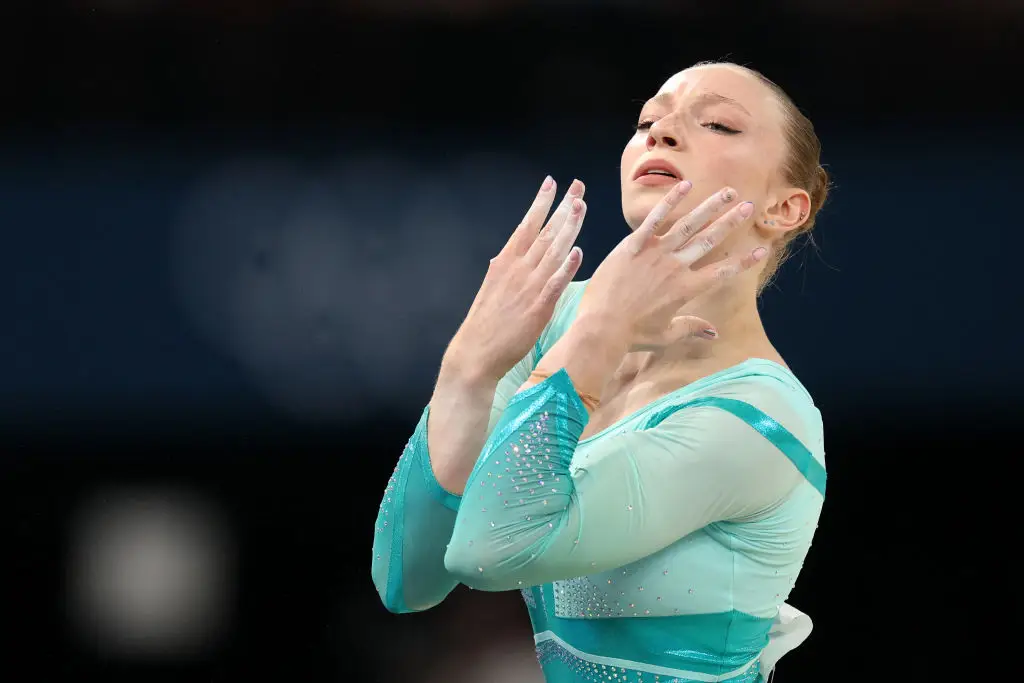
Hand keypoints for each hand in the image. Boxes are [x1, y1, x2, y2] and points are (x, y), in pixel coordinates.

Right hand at [444, 177, 586, 384]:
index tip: (552, 183)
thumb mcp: (492, 287)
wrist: (476, 352)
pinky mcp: (538, 307)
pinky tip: (578, 252)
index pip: (526, 225)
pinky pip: (555, 283)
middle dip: (562, 207)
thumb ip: (505, 270)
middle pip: (544, 232)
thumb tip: (508, 255)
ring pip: (553, 251)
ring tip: (581, 207)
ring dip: (569, 228)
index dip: (540, 203)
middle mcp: (517, 269)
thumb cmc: (486, 324)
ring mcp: (528, 287)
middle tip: (577, 186)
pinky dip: (567, 267)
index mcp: (505, 262)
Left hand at [577, 182, 766, 347]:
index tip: (761, 249)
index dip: (743, 261)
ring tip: (729, 192)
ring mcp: (655, 253)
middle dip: (732, 223)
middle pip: (710, 240)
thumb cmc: (632, 335)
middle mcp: (676, 267)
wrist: (602, 326)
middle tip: (750, 207)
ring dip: (711, 207)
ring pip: (689, 225)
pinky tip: (687, 185)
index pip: (722, 272)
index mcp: (686, 289)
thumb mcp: (666, 336)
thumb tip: (714, 333)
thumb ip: (691, 328)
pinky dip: (671, 201)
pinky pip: (655, 219)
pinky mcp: (634, 245)